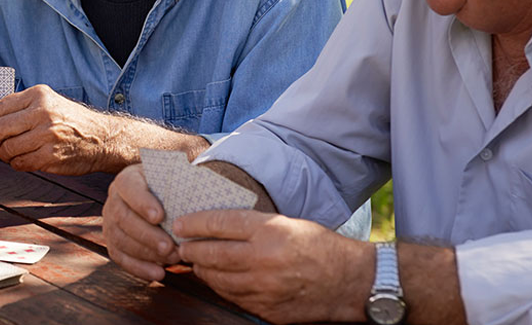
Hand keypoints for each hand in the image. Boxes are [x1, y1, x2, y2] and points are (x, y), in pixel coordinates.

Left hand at [0, 84, 120, 174]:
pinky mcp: (51, 156)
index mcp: (38, 95)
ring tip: (11, 155)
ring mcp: (47, 135)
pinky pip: (20, 163)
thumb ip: (20, 108)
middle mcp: (43, 112)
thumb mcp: (48, 102)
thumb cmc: (70, 121)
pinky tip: (24, 160)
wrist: (102, 138)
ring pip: (8, 149)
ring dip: (4, 156)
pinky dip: (17, 164)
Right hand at [103, 164, 179, 280]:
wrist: (160, 199)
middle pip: (123, 218)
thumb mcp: (171, 180)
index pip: (129, 187)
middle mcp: (114, 199)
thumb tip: (193, 194)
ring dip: (146, 253)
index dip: (142, 203)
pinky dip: (139, 268)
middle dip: (147, 235)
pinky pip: (120, 257)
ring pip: (120, 239)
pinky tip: (158, 273)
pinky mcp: (112, 242)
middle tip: (170, 247)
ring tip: (171, 259)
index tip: (160, 216)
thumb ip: (177, 185)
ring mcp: (110, 222)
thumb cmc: (169, 190)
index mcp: (127, 179)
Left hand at [174, 210, 369, 323]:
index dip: (195, 223)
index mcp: (270, 232)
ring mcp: (264, 288)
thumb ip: (251, 225)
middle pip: (212, 253)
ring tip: (195, 261)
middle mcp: (264, 260)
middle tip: (181, 244)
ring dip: (202, 269)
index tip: (181, 223)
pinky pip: (232, 297)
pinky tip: (216, 278)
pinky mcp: (267, 309)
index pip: (220, 223)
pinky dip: (220, 286)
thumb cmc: (319, 246)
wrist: (350, 282)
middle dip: (191, 248)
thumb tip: (215, 224)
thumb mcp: (287, 223)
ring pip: (218, 278)